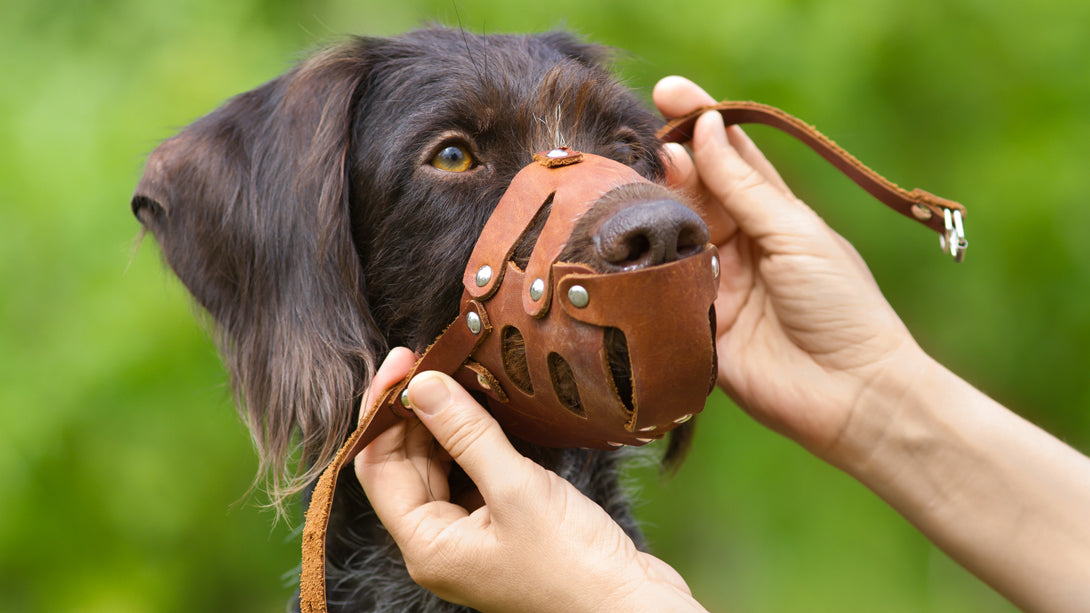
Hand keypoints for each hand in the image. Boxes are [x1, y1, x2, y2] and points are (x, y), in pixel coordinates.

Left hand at [355, 350, 705, 612]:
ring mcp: (470, 534)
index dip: (382, 410)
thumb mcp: (516, 489)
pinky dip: (473, 439)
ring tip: (459, 372)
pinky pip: (470, 472)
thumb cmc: (575, 564)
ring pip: (437, 464)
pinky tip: (487, 408)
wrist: (632, 605)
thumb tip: (422, 384)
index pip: (376, 466)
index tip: (403, 360)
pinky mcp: (501, 524)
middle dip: (414, 410)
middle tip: (433, 356)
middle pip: (403, 463)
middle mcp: (439, 542)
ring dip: (444, 421)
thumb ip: (466, 434)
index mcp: (427, 544)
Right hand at [653, 76, 922, 462]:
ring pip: (667, 235)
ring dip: (649, 209)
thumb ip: (745, 186)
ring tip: (632, 185)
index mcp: (770, 214)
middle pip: (691, 191)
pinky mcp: (692, 325)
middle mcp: (735, 244)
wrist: (851, 394)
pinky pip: (657, 290)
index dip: (698, 121)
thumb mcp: (796, 234)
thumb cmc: (842, 306)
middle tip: (648, 146)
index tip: (668, 93)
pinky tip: (622, 243)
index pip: (727, 156)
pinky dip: (640, 267)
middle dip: (667, 163)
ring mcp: (711, 284)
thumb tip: (705, 128)